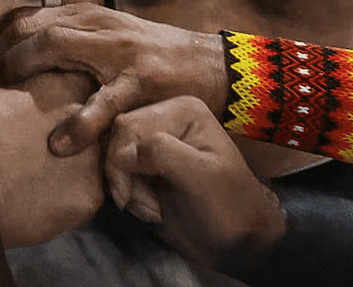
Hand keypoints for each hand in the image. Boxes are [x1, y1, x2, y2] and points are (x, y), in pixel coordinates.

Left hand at [0, 4, 227, 155]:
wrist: (210, 66)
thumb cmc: (151, 58)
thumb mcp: (110, 38)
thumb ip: (73, 41)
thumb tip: (23, 54)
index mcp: (89, 14)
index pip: (26, 16)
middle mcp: (99, 24)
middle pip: (31, 25)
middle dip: (0, 55)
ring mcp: (118, 49)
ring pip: (56, 44)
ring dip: (22, 70)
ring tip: (6, 99)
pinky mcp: (139, 81)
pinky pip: (102, 102)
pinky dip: (78, 124)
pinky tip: (60, 145)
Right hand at [105, 97, 285, 265]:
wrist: (237, 241)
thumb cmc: (229, 206)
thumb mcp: (201, 176)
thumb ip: (162, 154)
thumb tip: (120, 152)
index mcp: (182, 110)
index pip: (128, 126)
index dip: (121, 163)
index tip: (132, 197)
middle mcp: (167, 119)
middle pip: (116, 142)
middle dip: (125, 179)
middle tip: (151, 207)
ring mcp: (157, 143)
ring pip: (115, 161)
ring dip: (128, 192)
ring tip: (154, 210)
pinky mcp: (150, 168)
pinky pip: (121, 176)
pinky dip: (130, 197)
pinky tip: (152, 210)